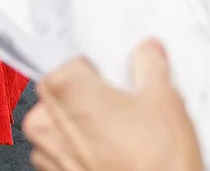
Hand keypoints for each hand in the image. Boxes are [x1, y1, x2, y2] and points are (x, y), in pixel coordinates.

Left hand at [23, 40, 202, 170]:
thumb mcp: (164, 100)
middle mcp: (45, 118)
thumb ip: (149, 65)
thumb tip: (147, 50)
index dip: (95, 69)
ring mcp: (45, 150)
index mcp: (63, 88)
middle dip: (86, 96)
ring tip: (119, 135)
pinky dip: (78, 151)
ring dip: (80, 125)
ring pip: (58, 123)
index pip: (69, 61)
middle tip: (122, 107)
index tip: (113, 77)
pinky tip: (109, 154)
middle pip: (60, 91)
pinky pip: (58, 152)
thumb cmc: (157, 162)